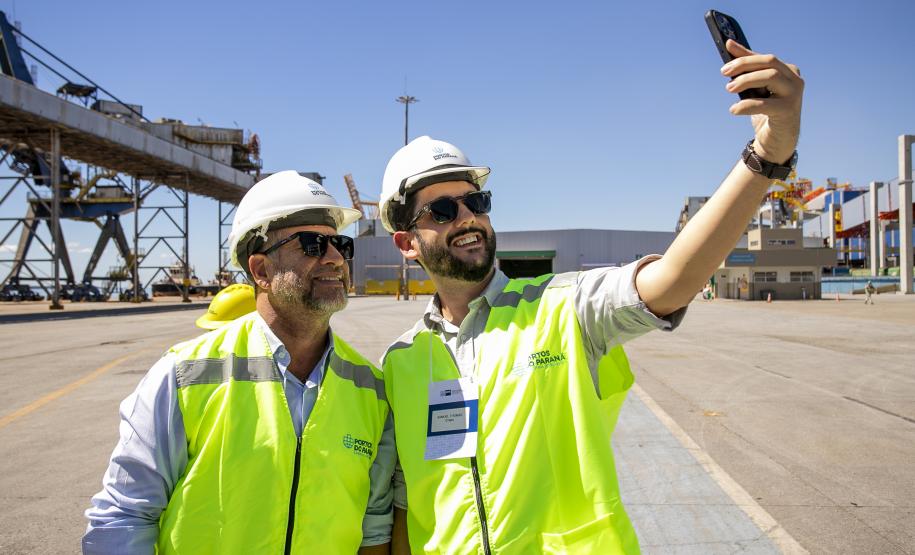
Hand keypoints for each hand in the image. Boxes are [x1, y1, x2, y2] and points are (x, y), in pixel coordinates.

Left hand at [721, 39, 803, 163]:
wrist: (778, 140)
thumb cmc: (766, 111)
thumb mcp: (755, 88)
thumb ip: (746, 67)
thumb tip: (729, 43)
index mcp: (787, 71)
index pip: (765, 59)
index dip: (744, 58)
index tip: (725, 65)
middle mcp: (794, 79)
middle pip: (769, 62)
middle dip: (745, 65)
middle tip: (724, 73)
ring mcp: (794, 93)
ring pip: (770, 76)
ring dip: (746, 80)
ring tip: (729, 89)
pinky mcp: (789, 110)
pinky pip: (765, 103)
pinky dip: (747, 105)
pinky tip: (734, 110)